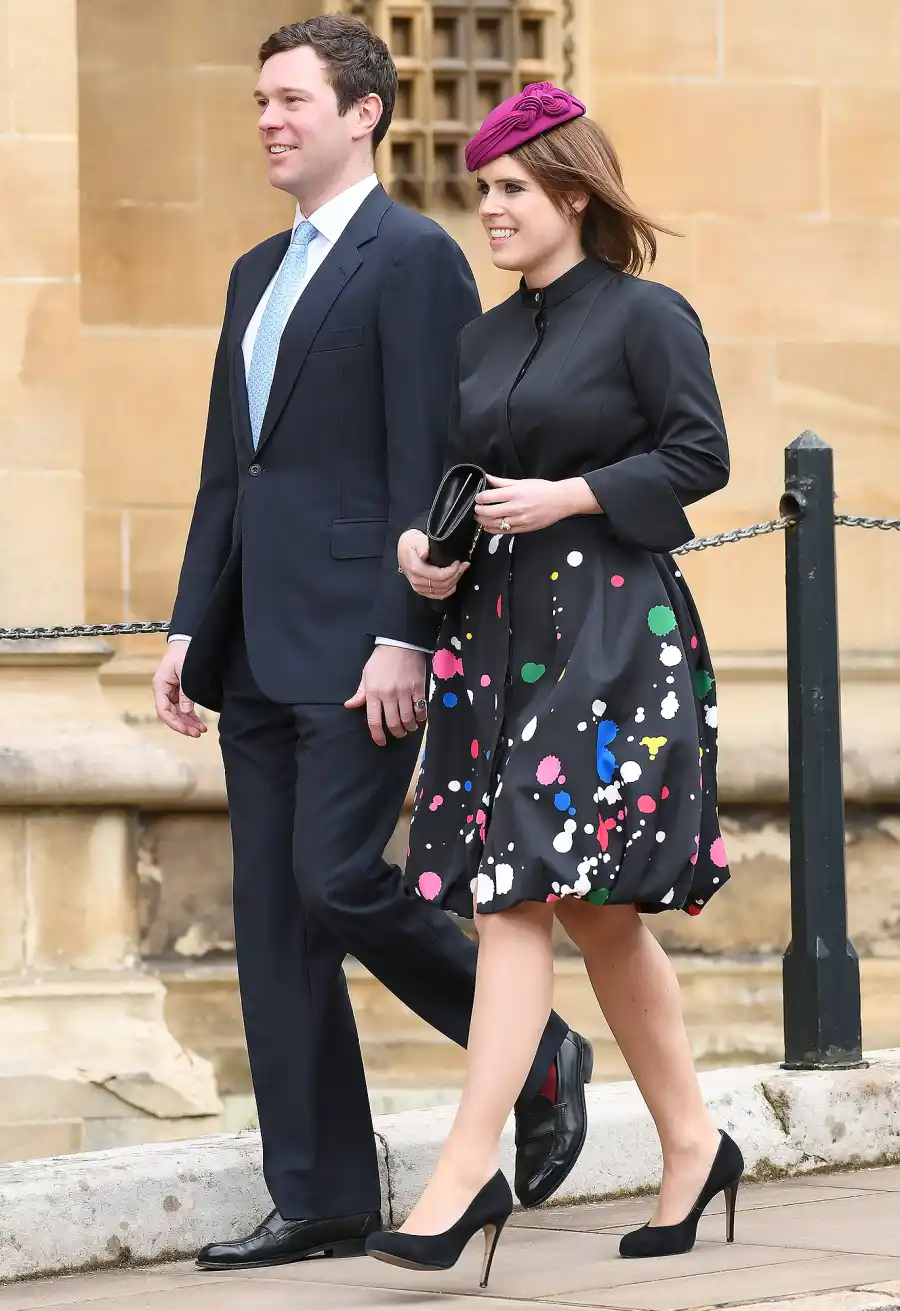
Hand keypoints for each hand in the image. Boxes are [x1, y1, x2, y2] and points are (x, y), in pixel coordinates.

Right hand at [152, 640, 206, 737]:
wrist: (185, 641)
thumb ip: (185, 692)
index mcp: (160, 686)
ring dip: (188, 722)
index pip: (163, 710)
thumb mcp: (185, 672)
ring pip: (177, 713)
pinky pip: (182, 707)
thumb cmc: (183, 653)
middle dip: (183, 725)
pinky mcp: (177, 692)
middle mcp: (162, 691)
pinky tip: (199, 723)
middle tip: (198, 733)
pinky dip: (190, 715)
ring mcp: (169, 692)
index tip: (187, 730)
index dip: (174, 722)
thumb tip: (186, 712)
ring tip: (201, 730)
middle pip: (170, 714)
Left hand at [345, 645, 427, 746]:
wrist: (400, 643)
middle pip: (393, 723)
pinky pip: (421, 708)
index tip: (380, 742)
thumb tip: (350, 705)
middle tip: (398, 734)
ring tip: (409, 728)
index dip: (377, 735)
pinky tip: (419, 718)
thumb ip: (360, 693)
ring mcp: (405, 692)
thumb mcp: (367, 675)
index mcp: (374, 693)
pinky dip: (421, 717)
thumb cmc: (381, 659)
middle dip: (396, 733)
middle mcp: (389, 695)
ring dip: (409, 727)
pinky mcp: (418, 688)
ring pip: (408, 719)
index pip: (374, 720)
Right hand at [398, 528, 468, 601]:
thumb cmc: (411, 544)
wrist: (404, 549)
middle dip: (456, 575)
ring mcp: (419, 587)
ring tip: (461, 571)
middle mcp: (416, 580)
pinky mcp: (422, 590)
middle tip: (463, 565)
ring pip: (442, 590)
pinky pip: (437, 595)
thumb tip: (424, 553)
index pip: (438, 576)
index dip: (451, 571)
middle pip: (442, 584)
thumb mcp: (416, 540)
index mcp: (416, 569)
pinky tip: (454, 584)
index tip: (458, 563)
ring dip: (454, 582)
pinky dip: (448, 591)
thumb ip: (421, 546)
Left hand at [475, 475, 596, 533]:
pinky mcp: (524, 528)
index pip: (489, 497)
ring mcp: (520, 520)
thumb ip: (502, 482)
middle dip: (479, 510)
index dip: (479, 498)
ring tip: (480, 517)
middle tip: (476, 508)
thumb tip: (487, 477)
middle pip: (489, 512)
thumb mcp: (521, 482)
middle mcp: (515, 507)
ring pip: (495, 523)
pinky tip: (488, 527)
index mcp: (514, 493)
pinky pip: (504, 531)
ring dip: (484, 521)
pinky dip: (493, 530)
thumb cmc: (542, 489)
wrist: (560, 501)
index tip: (478, 497)